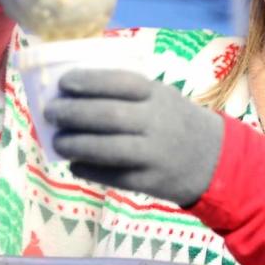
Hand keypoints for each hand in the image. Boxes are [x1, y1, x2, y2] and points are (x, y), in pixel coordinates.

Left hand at [44, 69, 223, 206]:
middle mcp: (157, 123)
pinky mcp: (150, 182)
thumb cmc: (175, 121)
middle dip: (73, 113)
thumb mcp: (161, 96)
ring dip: (76, 144)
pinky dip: (89, 170)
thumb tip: (73, 91)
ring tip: (58, 142)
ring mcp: (154, 154)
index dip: (89, 81)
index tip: (64, 84)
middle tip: (51, 113)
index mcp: (158, 95)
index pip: (120, 83)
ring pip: (108, 149)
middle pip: (109, 116)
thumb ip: (126, 93)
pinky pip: (113, 176)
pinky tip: (74, 164)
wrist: (213, 160)